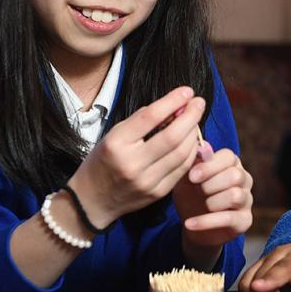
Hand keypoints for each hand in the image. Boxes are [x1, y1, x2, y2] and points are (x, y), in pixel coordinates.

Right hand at [68, 88, 203, 227]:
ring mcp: (147, 181)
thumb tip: (173, 105)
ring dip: (194, 133)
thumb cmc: (102, 161)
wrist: (91, 201)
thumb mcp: (113, 135)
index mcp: (117, 144)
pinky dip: (191, 151)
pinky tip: (192, 140)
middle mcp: (132, 163)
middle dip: (191, 116)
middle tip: (199, 103)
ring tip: (196, 120)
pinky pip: (182, 169)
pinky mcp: (158, 193)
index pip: (150, 117)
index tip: (187, 91)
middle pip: (172, 136)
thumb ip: (141, 120)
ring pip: (182, 153)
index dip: (173, 101)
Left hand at [174, 145, 252, 265]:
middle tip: (197, 191)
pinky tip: (190, 223)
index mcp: (231, 164)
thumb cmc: (190, 195)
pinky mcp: (245, 220)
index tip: (192, 177)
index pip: (229, 157)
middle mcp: (244, 179)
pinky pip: (229, 219)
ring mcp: (247, 200)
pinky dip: (206, 222)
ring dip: (212, 202)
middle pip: (235, 175)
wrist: (192, 226)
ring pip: (235, 195)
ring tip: (200, 205)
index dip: (210, 166)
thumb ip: (193, 161)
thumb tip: (202, 145)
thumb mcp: (186, 178)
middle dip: (211, 184)